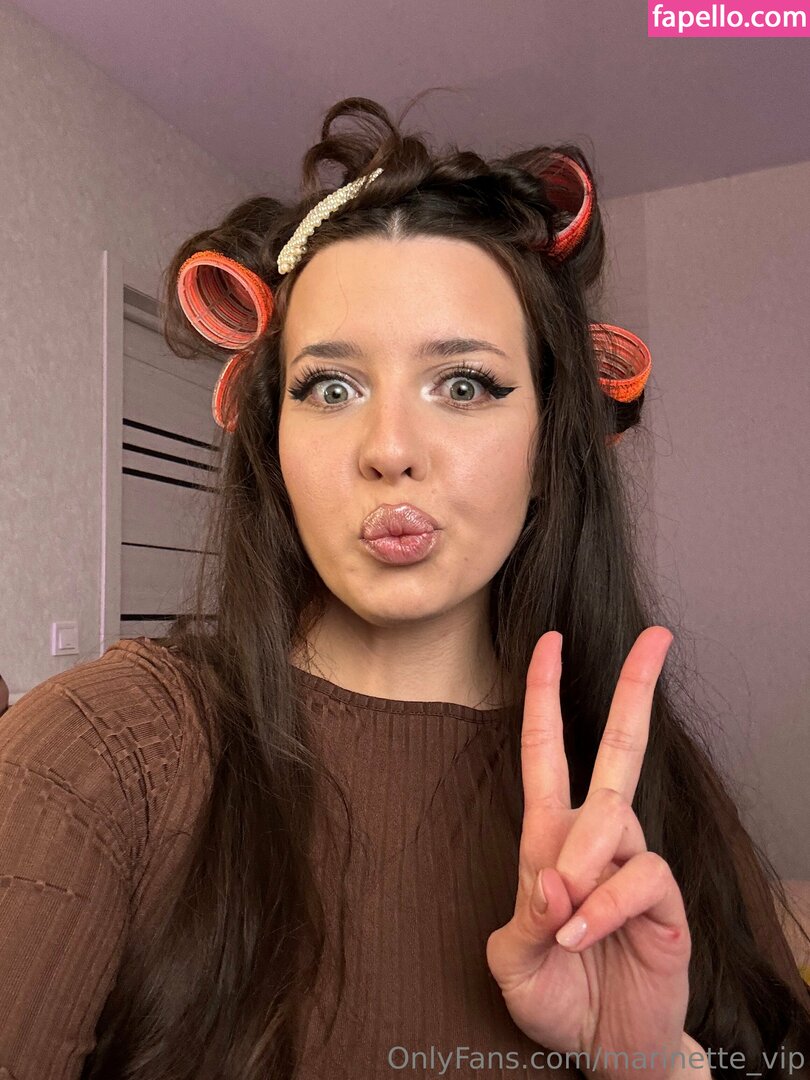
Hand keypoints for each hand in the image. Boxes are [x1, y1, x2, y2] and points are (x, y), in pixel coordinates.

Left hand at [486, 627, 691, 1079]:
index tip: (549, 641)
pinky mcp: (664, 902)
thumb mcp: (512, 962)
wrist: (604, 1049)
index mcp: (551, 838)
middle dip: (634, 689)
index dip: (546, 695)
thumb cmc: (553, 995)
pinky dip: (605, 905)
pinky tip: (583, 933)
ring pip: (615, 819)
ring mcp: (634, 867)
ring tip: (563, 916)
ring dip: (583, 862)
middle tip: (657, 637)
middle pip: (620, 750)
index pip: (548, 751)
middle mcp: (597, 840)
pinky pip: (640, 876)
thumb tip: (553, 877)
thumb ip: (524, 919)